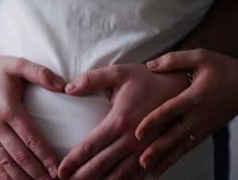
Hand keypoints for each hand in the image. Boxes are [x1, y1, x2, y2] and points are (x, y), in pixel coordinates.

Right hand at [0, 52, 65, 178]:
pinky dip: (4, 174)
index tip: (58, 168)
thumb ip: (40, 73)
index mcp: (7, 108)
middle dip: (37, 172)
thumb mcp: (17, 64)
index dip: (45, 155)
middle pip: (19, 155)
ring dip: (21, 177)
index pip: (30, 138)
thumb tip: (64, 85)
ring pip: (5, 162)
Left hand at [58, 64, 189, 179]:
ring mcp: (145, 150)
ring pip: (119, 175)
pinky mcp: (156, 153)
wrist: (183, 87)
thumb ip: (92, 79)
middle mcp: (132, 140)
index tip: (60, 171)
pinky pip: (137, 175)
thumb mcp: (119, 73)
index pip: (90, 146)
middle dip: (81, 177)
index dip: (73, 160)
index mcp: (120, 120)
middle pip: (101, 165)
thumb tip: (68, 88)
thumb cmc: (147, 78)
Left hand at [135, 49, 237, 177]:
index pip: (169, 111)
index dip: (152, 122)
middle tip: (140, 161)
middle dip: (157, 149)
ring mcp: (204, 126)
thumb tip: (149, 65)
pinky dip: (176, 157)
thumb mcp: (200, 56)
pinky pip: (189, 147)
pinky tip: (164, 166)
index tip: (137, 133)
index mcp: (194, 97)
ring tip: (150, 171)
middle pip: (174, 135)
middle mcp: (199, 115)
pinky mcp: (207, 131)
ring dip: (166, 159)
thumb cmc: (224, 67)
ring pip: (182, 146)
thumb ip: (174, 60)